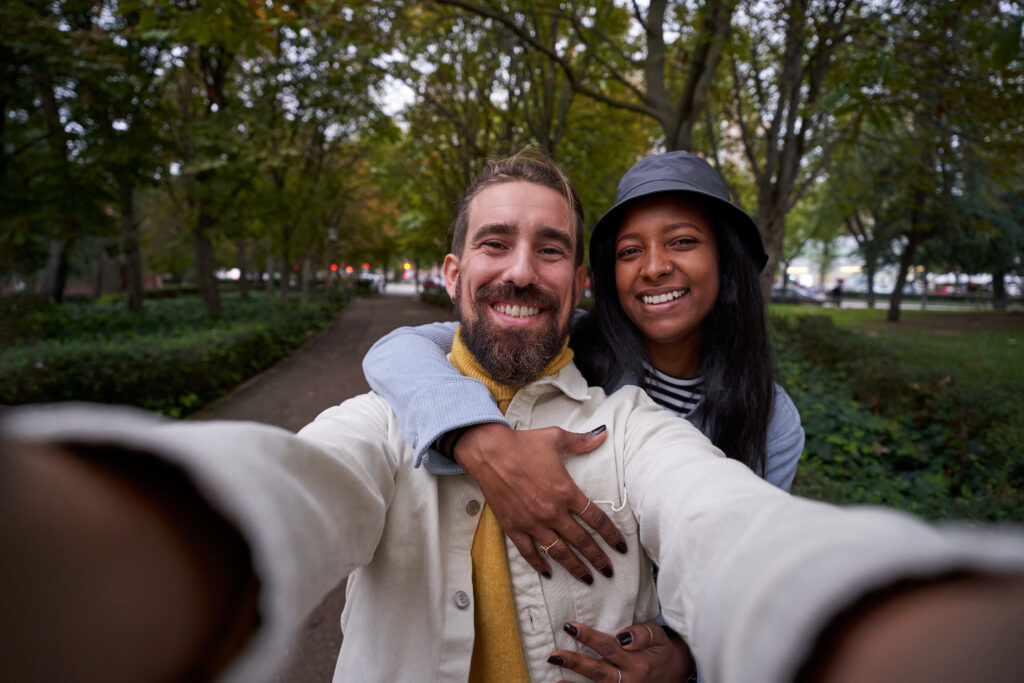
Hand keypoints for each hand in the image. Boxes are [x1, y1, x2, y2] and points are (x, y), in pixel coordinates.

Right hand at [452, 423, 626, 582]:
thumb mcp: (556, 438)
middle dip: (598, 558)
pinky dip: (540, 564)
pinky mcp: (514, 527)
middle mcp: (552, 512)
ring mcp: (532, 522)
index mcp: (566, 492)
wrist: (489, 451)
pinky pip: (529, 552)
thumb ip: (582, 441)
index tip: (621, 547)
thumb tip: (603, 433)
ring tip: (587, 578)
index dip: (612, 535)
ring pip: (559, 552)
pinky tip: (549, 573)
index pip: (596, 519)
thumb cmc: (523, 443)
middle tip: (609, 570)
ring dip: (575, 567)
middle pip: (582, 541)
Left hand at [547, 620, 694, 682]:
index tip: (571, 626)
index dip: (589, 637)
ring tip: (554, 671)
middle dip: (575, 663)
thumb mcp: (658, 636)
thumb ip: (642, 634)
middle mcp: (629, 679)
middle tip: (554, 655)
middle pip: (598, 671)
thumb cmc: (661, 650)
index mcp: (638, 662)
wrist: (674, 673)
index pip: (609, 647)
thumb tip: (622, 636)